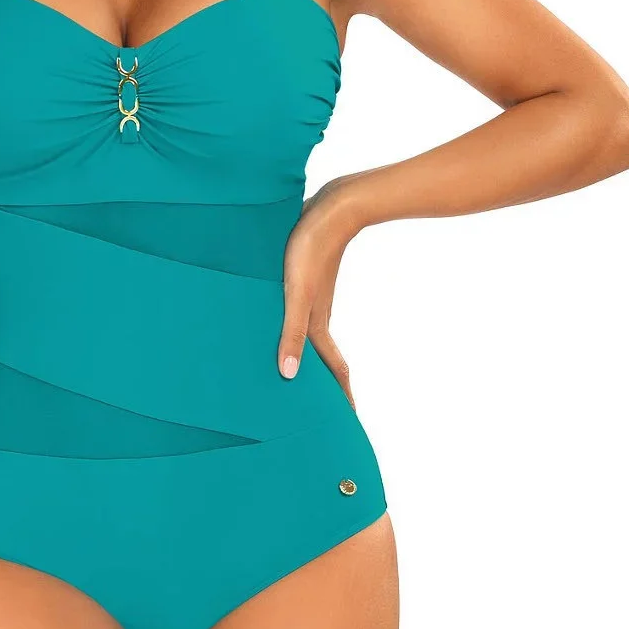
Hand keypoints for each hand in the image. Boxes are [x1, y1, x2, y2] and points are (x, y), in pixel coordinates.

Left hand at [277, 180, 362, 408]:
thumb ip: (291, 333)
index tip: (349, 420)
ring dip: (307, 356)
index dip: (340, 396)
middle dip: (324, 384)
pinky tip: (280, 324)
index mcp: (316, 324)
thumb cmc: (310, 250)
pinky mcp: (304, 278)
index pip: (333, 369)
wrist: (333, 208)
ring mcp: (311, 297)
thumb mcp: (295, 294)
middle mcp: (316, 314)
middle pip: (322, 357)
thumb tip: (289, 375)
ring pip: (308, 335)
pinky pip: (298, 313)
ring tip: (296, 373)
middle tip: (322, 408)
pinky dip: (294, 329)